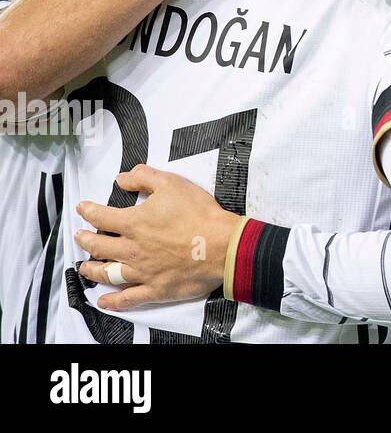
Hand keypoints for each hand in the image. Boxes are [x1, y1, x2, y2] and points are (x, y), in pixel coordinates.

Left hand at [74, 164, 238, 310]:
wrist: (222, 245)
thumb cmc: (199, 213)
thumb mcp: (173, 184)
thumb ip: (144, 178)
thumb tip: (121, 179)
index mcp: (134, 223)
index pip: (102, 217)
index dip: (88, 211)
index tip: (82, 208)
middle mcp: (132, 249)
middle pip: (99, 246)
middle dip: (86, 240)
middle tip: (79, 237)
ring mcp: (142, 271)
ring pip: (108, 273)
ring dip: (92, 270)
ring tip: (84, 266)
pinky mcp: (155, 288)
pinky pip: (129, 297)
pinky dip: (114, 300)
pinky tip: (104, 301)